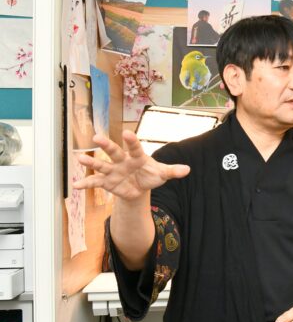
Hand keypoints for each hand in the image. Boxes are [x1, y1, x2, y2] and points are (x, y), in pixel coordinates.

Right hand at [72, 131, 189, 201]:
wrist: (140, 187)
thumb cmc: (150, 175)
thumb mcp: (162, 174)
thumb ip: (172, 171)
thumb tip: (187, 170)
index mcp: (137, 156)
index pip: (134, 147)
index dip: (131, 141)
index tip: (127, 133)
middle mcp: (122, 160)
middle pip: (113, 151)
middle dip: (106, 145)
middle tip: (97, 137)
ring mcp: (113, 170)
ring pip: (101, 164)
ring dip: (91, 162)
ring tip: (81, 159)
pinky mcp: (106, 181)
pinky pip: (95, 182)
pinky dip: (86, 183)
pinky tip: (76, 185)